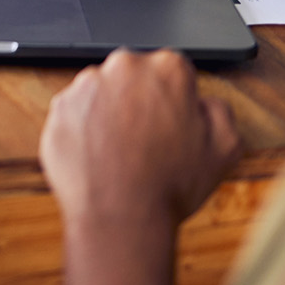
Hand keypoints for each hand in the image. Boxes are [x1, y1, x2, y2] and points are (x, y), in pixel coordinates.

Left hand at [40, 48, 241, 236]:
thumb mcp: (224, 148)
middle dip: (138, 101)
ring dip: (108, 113)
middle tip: (144, 140)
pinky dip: (82, 130)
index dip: (172, 100)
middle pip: (132, 76)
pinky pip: (74, 113)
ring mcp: (86, 86)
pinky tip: (97, 156)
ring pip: (101, 93)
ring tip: (119, 153)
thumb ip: (218, 111)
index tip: (169, 122)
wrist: (121, 218)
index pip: (171, 71)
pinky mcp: (60, 108)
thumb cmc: (171, 185)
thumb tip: (204, 102)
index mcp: (167, 68)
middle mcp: (124, 66)